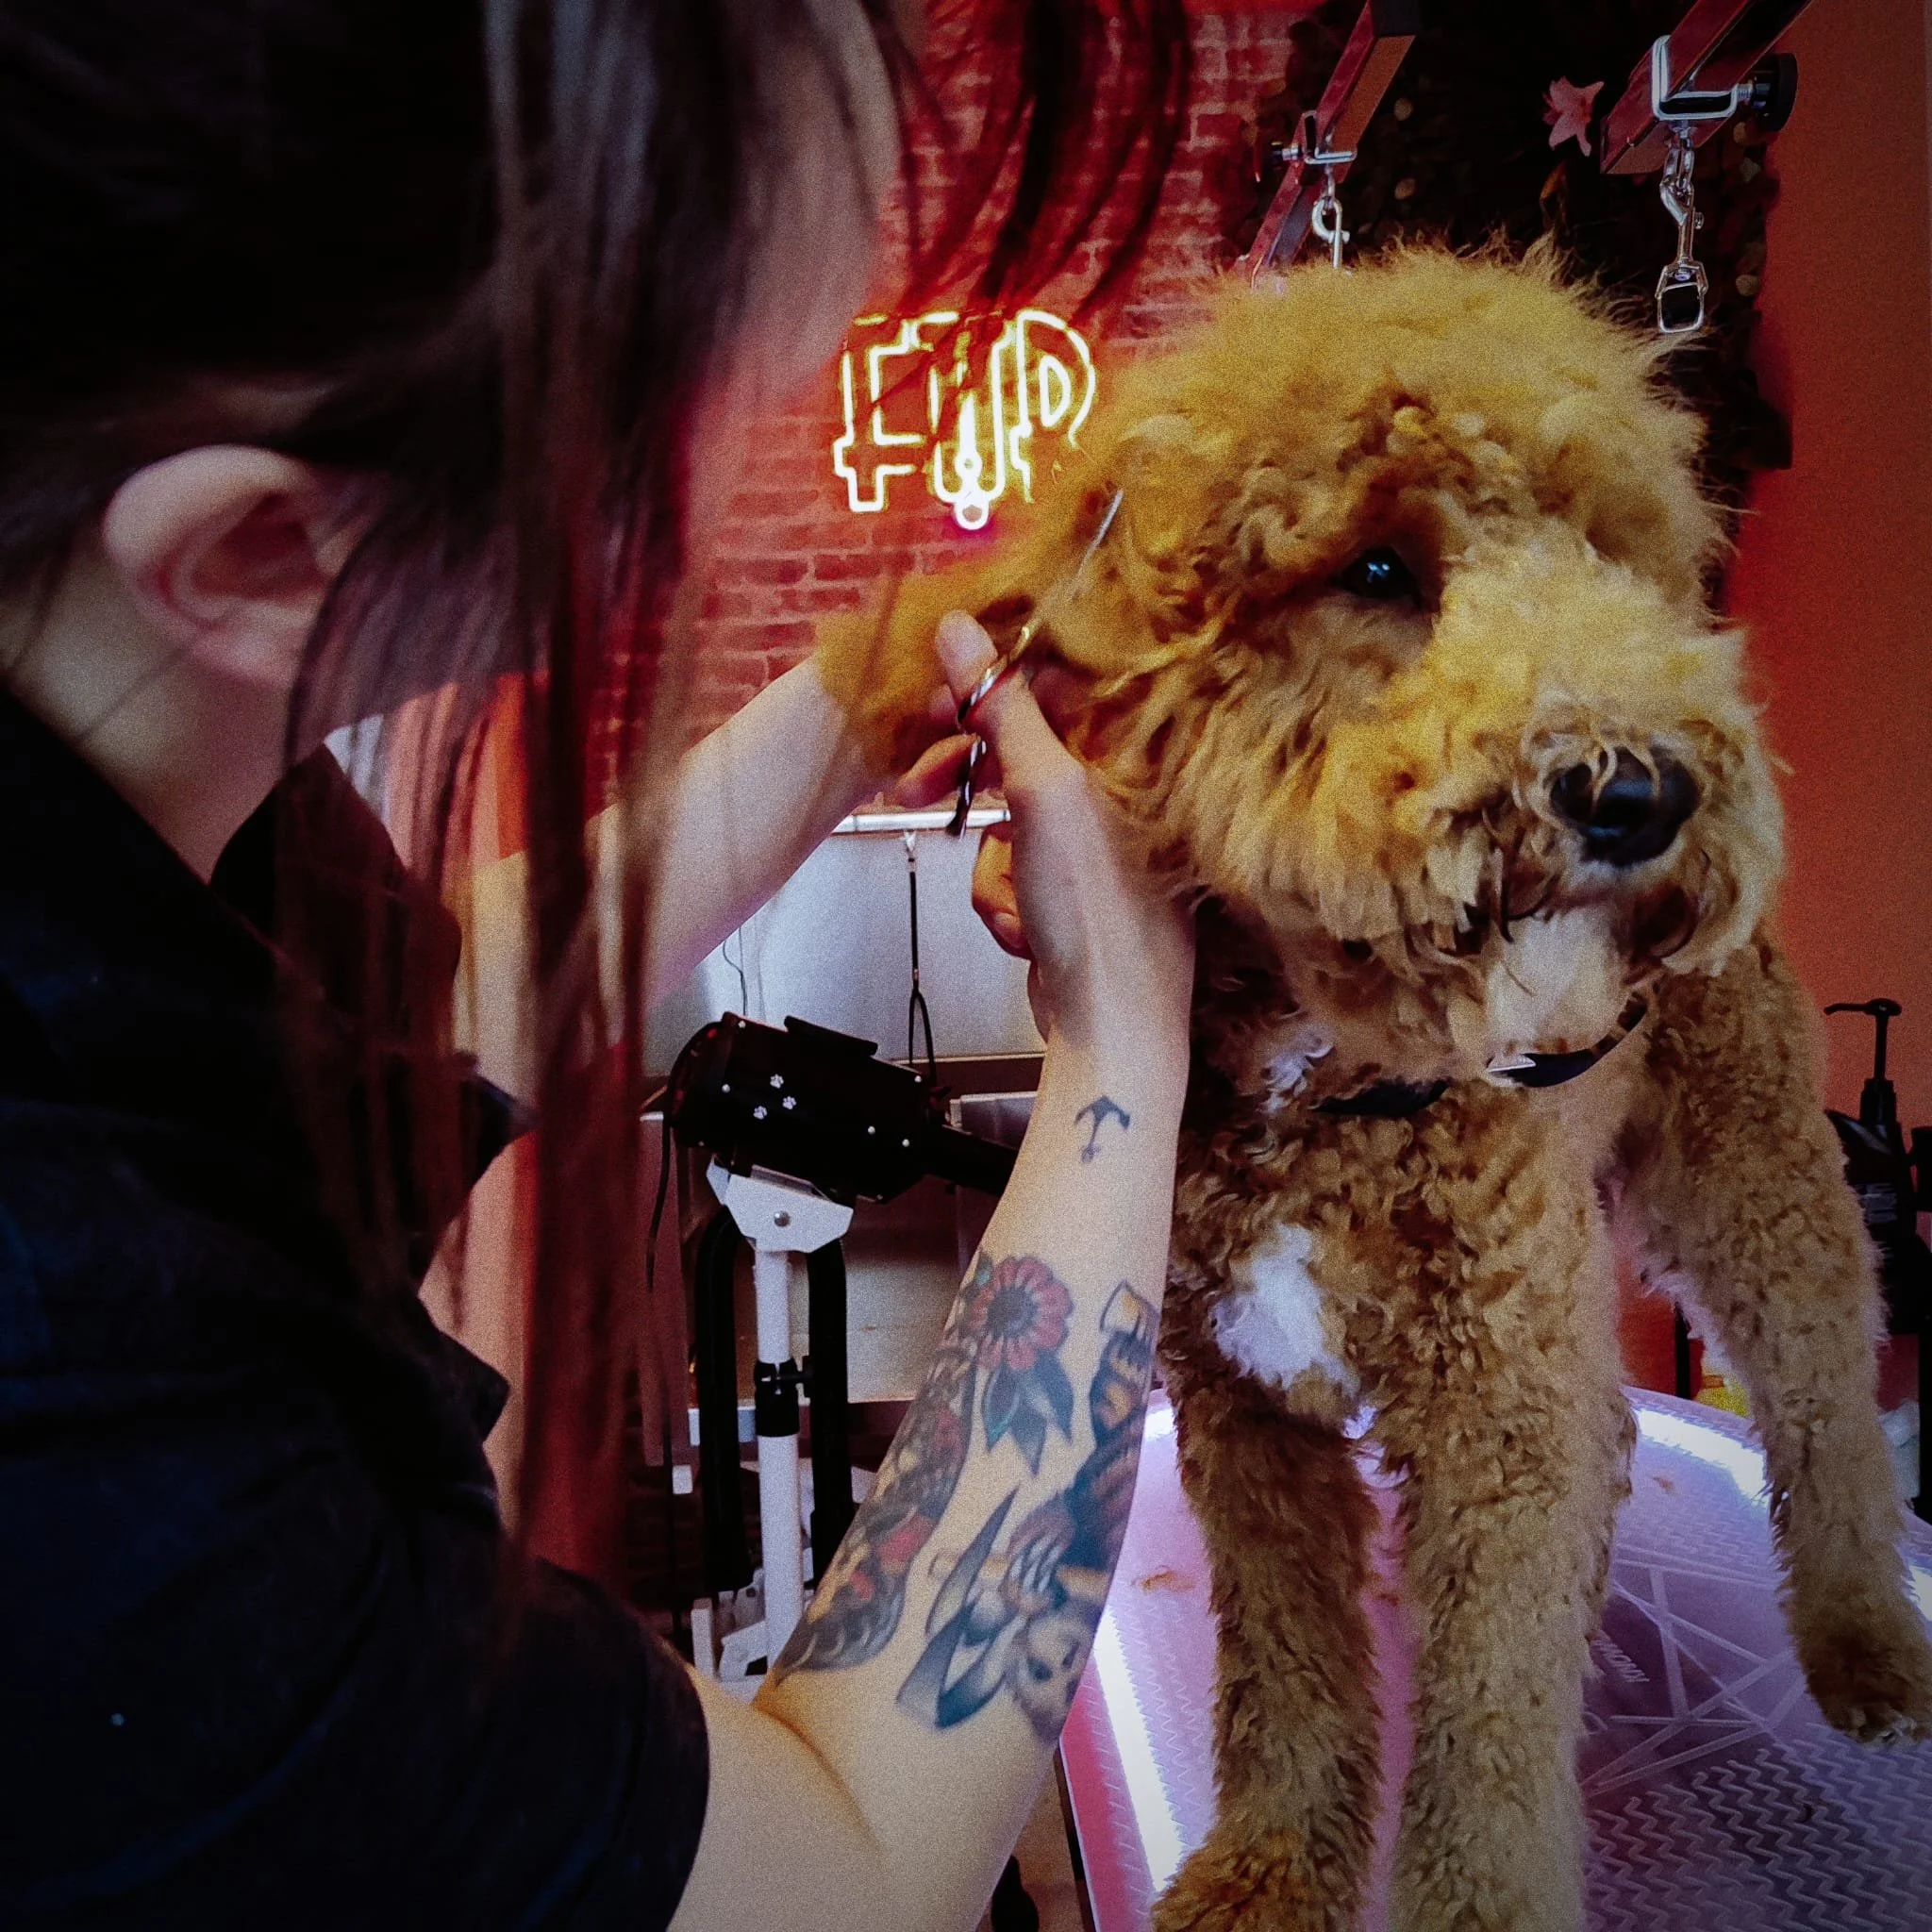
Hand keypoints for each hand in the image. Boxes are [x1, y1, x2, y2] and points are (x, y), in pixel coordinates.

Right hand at [898, 613, 1193, 1062]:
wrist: (1109, 1027)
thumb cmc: (1096, 914)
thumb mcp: (1043, 793)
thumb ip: (1002, 705)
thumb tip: (960, 626)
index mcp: (1132, 753)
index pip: (1052, 681)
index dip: (987, 686)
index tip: (936, 700)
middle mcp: (1121, 792)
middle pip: (1019, 750)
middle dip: (969, 781)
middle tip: (913, 787)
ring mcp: (1096, 846)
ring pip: (1005, 818)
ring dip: (992, 864)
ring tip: (1016, 903)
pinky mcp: (1071, 892)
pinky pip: (1010, 869)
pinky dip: (1004, 900)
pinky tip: (1026, 932)